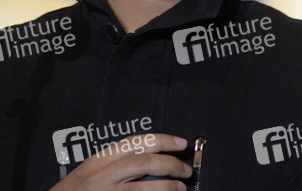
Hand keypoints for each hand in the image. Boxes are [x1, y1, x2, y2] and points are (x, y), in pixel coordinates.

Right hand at [49, 133, 191, 190]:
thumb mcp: (92, 170)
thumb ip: (117, 161)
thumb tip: (152, 157)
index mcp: (99, 159)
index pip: (136, 142)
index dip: (162, 140)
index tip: (180, 142)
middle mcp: (101, 175)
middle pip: (143, 162)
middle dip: (169, 163)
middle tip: (186, 168)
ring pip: (142, 187)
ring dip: (166, 185)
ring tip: (180, 186)